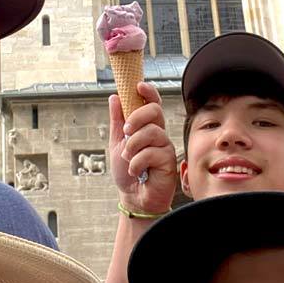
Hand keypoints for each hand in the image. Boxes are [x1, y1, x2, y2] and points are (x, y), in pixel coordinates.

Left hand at [108, 82, 176, 216]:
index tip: (138, 86)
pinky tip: (136, 171)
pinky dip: (137, 162)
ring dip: (133, 146)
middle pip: (154, 111)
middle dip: (137, 117)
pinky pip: (151, 152)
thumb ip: (117, 121)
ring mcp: (165, 146)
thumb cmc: (127, 172)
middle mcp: (158, 133)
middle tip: (126, 131)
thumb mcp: (116, 144)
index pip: (152, 103)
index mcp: (147, 127)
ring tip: (128, 158)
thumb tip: (114, 97)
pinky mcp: (168, 161)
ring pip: (151, 132)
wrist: (133, 197)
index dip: (148, 92)